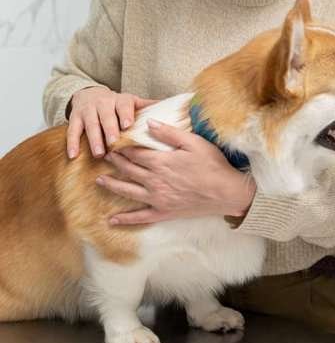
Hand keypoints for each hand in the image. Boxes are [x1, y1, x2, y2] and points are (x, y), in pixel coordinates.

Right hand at [67, 86, 157, 158]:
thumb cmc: (117, 104)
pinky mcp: (75, 118)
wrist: (89, 93)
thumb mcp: (132, 102)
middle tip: (113, 143)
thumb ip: (149, 106)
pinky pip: (72, 130)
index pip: (123, 106)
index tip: (128, 125)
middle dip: (109, 129)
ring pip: (90, 124)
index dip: (125, 114)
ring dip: (94, 139)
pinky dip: (72, 143)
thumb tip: (174, 108)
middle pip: (106, 116)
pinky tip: (73, 155)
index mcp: (120, 100)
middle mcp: (103, 103)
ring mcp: (88, 111)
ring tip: (98, 153)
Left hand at [96, 120, 256, 224]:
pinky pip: (140, 217)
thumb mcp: (194, 142)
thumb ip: (170, 133)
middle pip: (128, 170)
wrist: (227, 192)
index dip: (123, 148)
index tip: (114, 143)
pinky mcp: (164, 212)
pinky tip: (112, 220)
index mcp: (161, 162)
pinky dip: (125, 219)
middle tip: (104, 156)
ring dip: (112, 185)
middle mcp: (154, 180)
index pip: (135, 153)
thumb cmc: (213, 165)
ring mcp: (157, 198)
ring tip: (100, 181)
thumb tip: (149, 123)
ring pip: (128, 191)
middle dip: (115, 162)